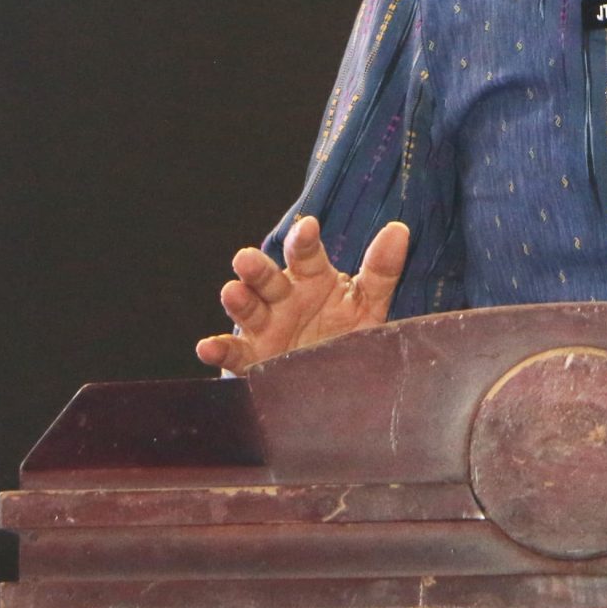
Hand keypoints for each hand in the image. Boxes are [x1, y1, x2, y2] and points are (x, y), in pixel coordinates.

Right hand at [193, 215, 409, 374]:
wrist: (330, 380)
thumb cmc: (345, 332)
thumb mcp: (367, 303)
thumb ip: (381, 270)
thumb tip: (399, 230)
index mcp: (312, 279)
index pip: (307, 254)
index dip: (305, 241)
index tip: (309, 228)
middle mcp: (283, 298)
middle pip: (267, 277)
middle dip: (256, 268)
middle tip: (246, 258)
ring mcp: (264, 326)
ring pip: (246, 308)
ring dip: (237, 299)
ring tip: (232, 291)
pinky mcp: (250, 358)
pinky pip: (232, 352)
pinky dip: (217, 350)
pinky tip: (207, 347)